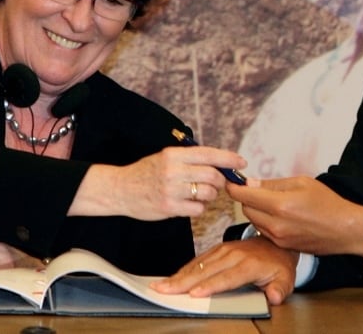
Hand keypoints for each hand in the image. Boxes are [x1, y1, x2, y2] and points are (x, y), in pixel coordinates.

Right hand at [71, 145, 246, 219]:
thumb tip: (219, 163)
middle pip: (213, 175)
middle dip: (220, 181)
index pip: (209, 154)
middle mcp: (174, 170)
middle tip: (216, 184)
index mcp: (174, 154)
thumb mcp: (166, 158)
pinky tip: (188, 204)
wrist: (120, 190)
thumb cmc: (146, 173)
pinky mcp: (169, 208)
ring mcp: (171, 190)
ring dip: (209, 195)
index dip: (229, 158)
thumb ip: (190, 159)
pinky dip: (198, 208)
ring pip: (208, 193)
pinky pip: (198, 209)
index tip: (241, 163)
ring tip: (197, 194)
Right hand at [150, 237, 297, 305]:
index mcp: (250, 263)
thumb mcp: (286, 279)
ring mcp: (224, 249)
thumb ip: (279, 289)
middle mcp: (234, 254)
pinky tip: (173, 277)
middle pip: (207, 270)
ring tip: (163, 284)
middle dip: (185, 281)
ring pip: (199, 264)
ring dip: (180, 275)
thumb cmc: (278, 264)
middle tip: (166, 290)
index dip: (211, 285)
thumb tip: (273, 297)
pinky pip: (199, 259)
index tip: (195, 294)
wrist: (276, 244)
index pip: (228, 277)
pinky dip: (185, 269)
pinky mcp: (218, 249)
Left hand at [231, 176, 362, 257]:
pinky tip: (280, 216)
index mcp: (280, 204)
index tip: (230, 181)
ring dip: (256, 210)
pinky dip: (265, 222)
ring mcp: (278, 238)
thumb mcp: (301, 183)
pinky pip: (264, 231)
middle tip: (256, 189)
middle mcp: (276, 224)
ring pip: (253, 220)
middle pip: (246, 208)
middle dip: (247, 197)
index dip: (234, 186)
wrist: (345, 230)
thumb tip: (250, 183)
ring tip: (272, 202)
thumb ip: (272, 184)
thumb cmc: (327, 203)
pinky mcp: (281, 246)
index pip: (244, 195)